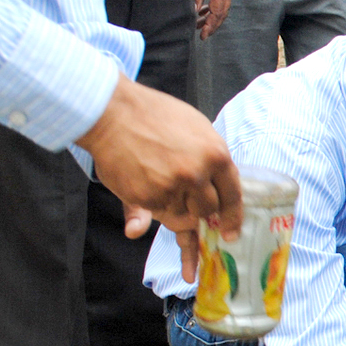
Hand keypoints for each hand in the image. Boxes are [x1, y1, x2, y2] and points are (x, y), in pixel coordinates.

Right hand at [77, 75, 241, 282]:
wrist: (112, 112)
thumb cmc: (155, 116)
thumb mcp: (195, 130)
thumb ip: (210, 163)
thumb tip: (216, 194)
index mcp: (216, 155)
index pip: (232, 196)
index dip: (232, 218)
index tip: (230, 233)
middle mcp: (196, 174)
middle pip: (207, 210)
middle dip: (198, 208)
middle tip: (185, 194)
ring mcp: (171, 188)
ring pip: (182, 216)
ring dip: (175, 206)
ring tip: (160, 178)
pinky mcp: (146, 198)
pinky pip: (157, 213)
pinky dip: (154, 204)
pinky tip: (146, 180)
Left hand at [189, 0, 234, 39]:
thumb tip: (195, 12)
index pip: (218, 11)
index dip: (210, 25)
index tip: (202, 35)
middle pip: (223, 12)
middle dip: (212, 24)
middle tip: (201, 34)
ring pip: (223, 7)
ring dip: (213, 16)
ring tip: (199, 24)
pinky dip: (214, 7)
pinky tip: (204, 11)